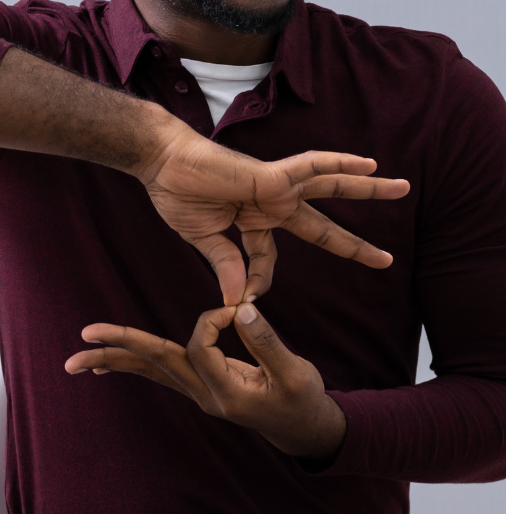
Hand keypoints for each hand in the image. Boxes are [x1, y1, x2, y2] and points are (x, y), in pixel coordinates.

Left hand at [65, 303, 346, 459]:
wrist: (300, 428)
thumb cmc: (301, 399)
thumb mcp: (294, 371)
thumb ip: (266, 340)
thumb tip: (238, 309)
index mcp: (228, 394)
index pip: (200, 347)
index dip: (213, 320)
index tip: (237, 311)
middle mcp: (205, 396)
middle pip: (156, 365)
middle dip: (120, 347)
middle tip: (83, 336)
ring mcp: (199, 394)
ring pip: (152, 372)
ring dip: (117, 359)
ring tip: (78, 360)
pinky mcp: (201, 387)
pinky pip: (161, 374)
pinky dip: (135, 365)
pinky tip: (107, 367)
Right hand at [137, 118, 409, 305]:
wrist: (162, 165)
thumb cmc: (179, 196)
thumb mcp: (206, 240)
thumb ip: (227, 264)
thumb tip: (235, 300)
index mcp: (254, 223)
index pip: (268, 258)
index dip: (257, 281)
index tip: (244, 299)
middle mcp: (272, 206)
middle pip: (322, 226)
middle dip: (353, 243)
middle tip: (384, 258)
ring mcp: (275, 189)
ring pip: (331, 188)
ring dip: (366, 189)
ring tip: (401, 188)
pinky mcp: (270, 176)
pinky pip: (312, 167)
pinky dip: (339, 164)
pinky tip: (370, 165)